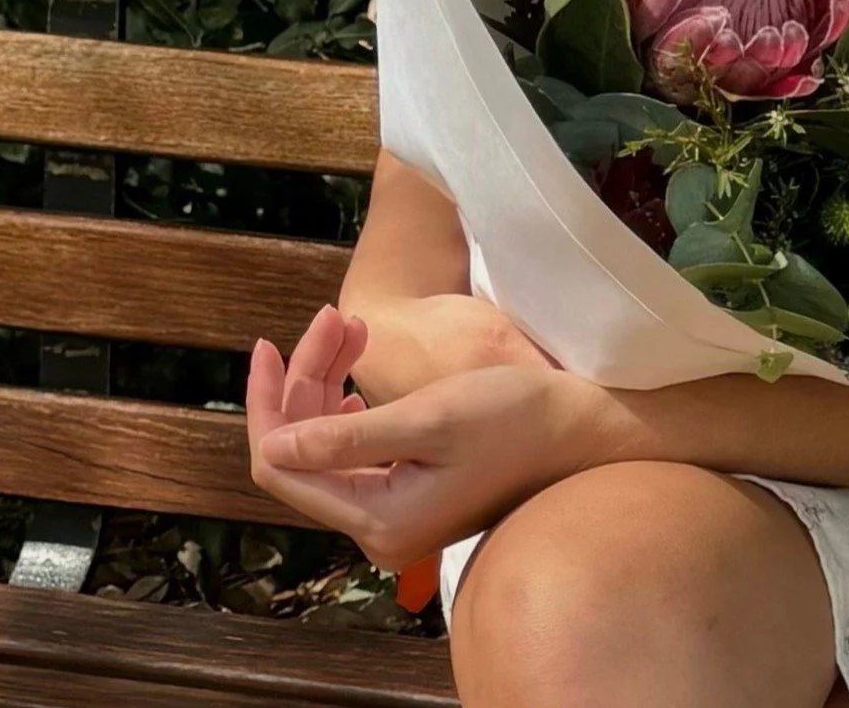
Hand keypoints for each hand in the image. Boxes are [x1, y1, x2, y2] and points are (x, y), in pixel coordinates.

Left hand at [246, 304, 599, 571]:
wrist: (582, 429)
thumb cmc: (515, 417)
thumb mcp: (428, 417)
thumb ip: (345, 438)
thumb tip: (272, 446)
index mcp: (378, 519)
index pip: (283, 465)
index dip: (266, 405)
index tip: (267, 345)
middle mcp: (380, 530)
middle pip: (304, 453)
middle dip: (305, 382)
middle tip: (333, 317)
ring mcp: (398, 517)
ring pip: (329, 450)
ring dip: (328, 388)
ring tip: (350, 331)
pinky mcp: (415, 498)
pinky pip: (357, 456)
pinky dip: (350, 410)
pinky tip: (358, 385)